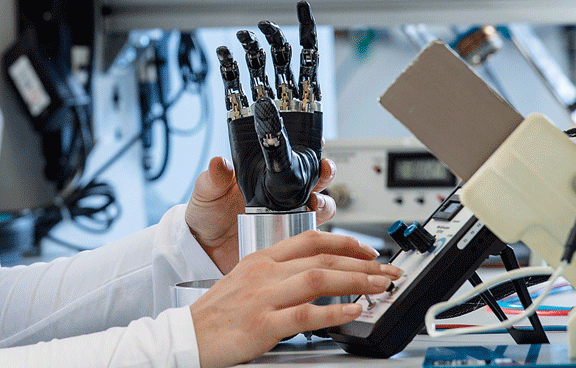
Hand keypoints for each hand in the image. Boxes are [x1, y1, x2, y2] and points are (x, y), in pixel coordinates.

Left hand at [187, 157, 338, 274]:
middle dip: (326, 170)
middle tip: (324, 169)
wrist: (206, 248)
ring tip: (315, 202)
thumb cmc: (207, 213)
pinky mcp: (290, 236)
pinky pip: (312, 231)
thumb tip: (219, 162)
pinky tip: (310, 226)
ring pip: (321, 203)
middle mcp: (282, 190)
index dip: (309, 145)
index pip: (292, 154)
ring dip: (325, 201)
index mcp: (264, 172)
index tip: (318, 142)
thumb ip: (213, 177)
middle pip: (315, 175)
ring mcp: (289, 214)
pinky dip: (318, 228)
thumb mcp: (206, 191)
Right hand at [189, 229, 400, 367]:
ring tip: (379, 286)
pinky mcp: (263, 324)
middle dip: (362, 262)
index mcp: (261, 259)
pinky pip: (306, 314)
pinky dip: (334, 312)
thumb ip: (279, 274)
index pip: (311, 240)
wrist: (188, 336)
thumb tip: (316, 273)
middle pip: (323, 258)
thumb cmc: (217, 312)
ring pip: (319, 280)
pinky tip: (353, 311)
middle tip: (387, 270)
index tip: (367, 250)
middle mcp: (265, 273)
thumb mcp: (246, 280)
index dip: (345, 242)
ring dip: (356, 281)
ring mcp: (264, 298)